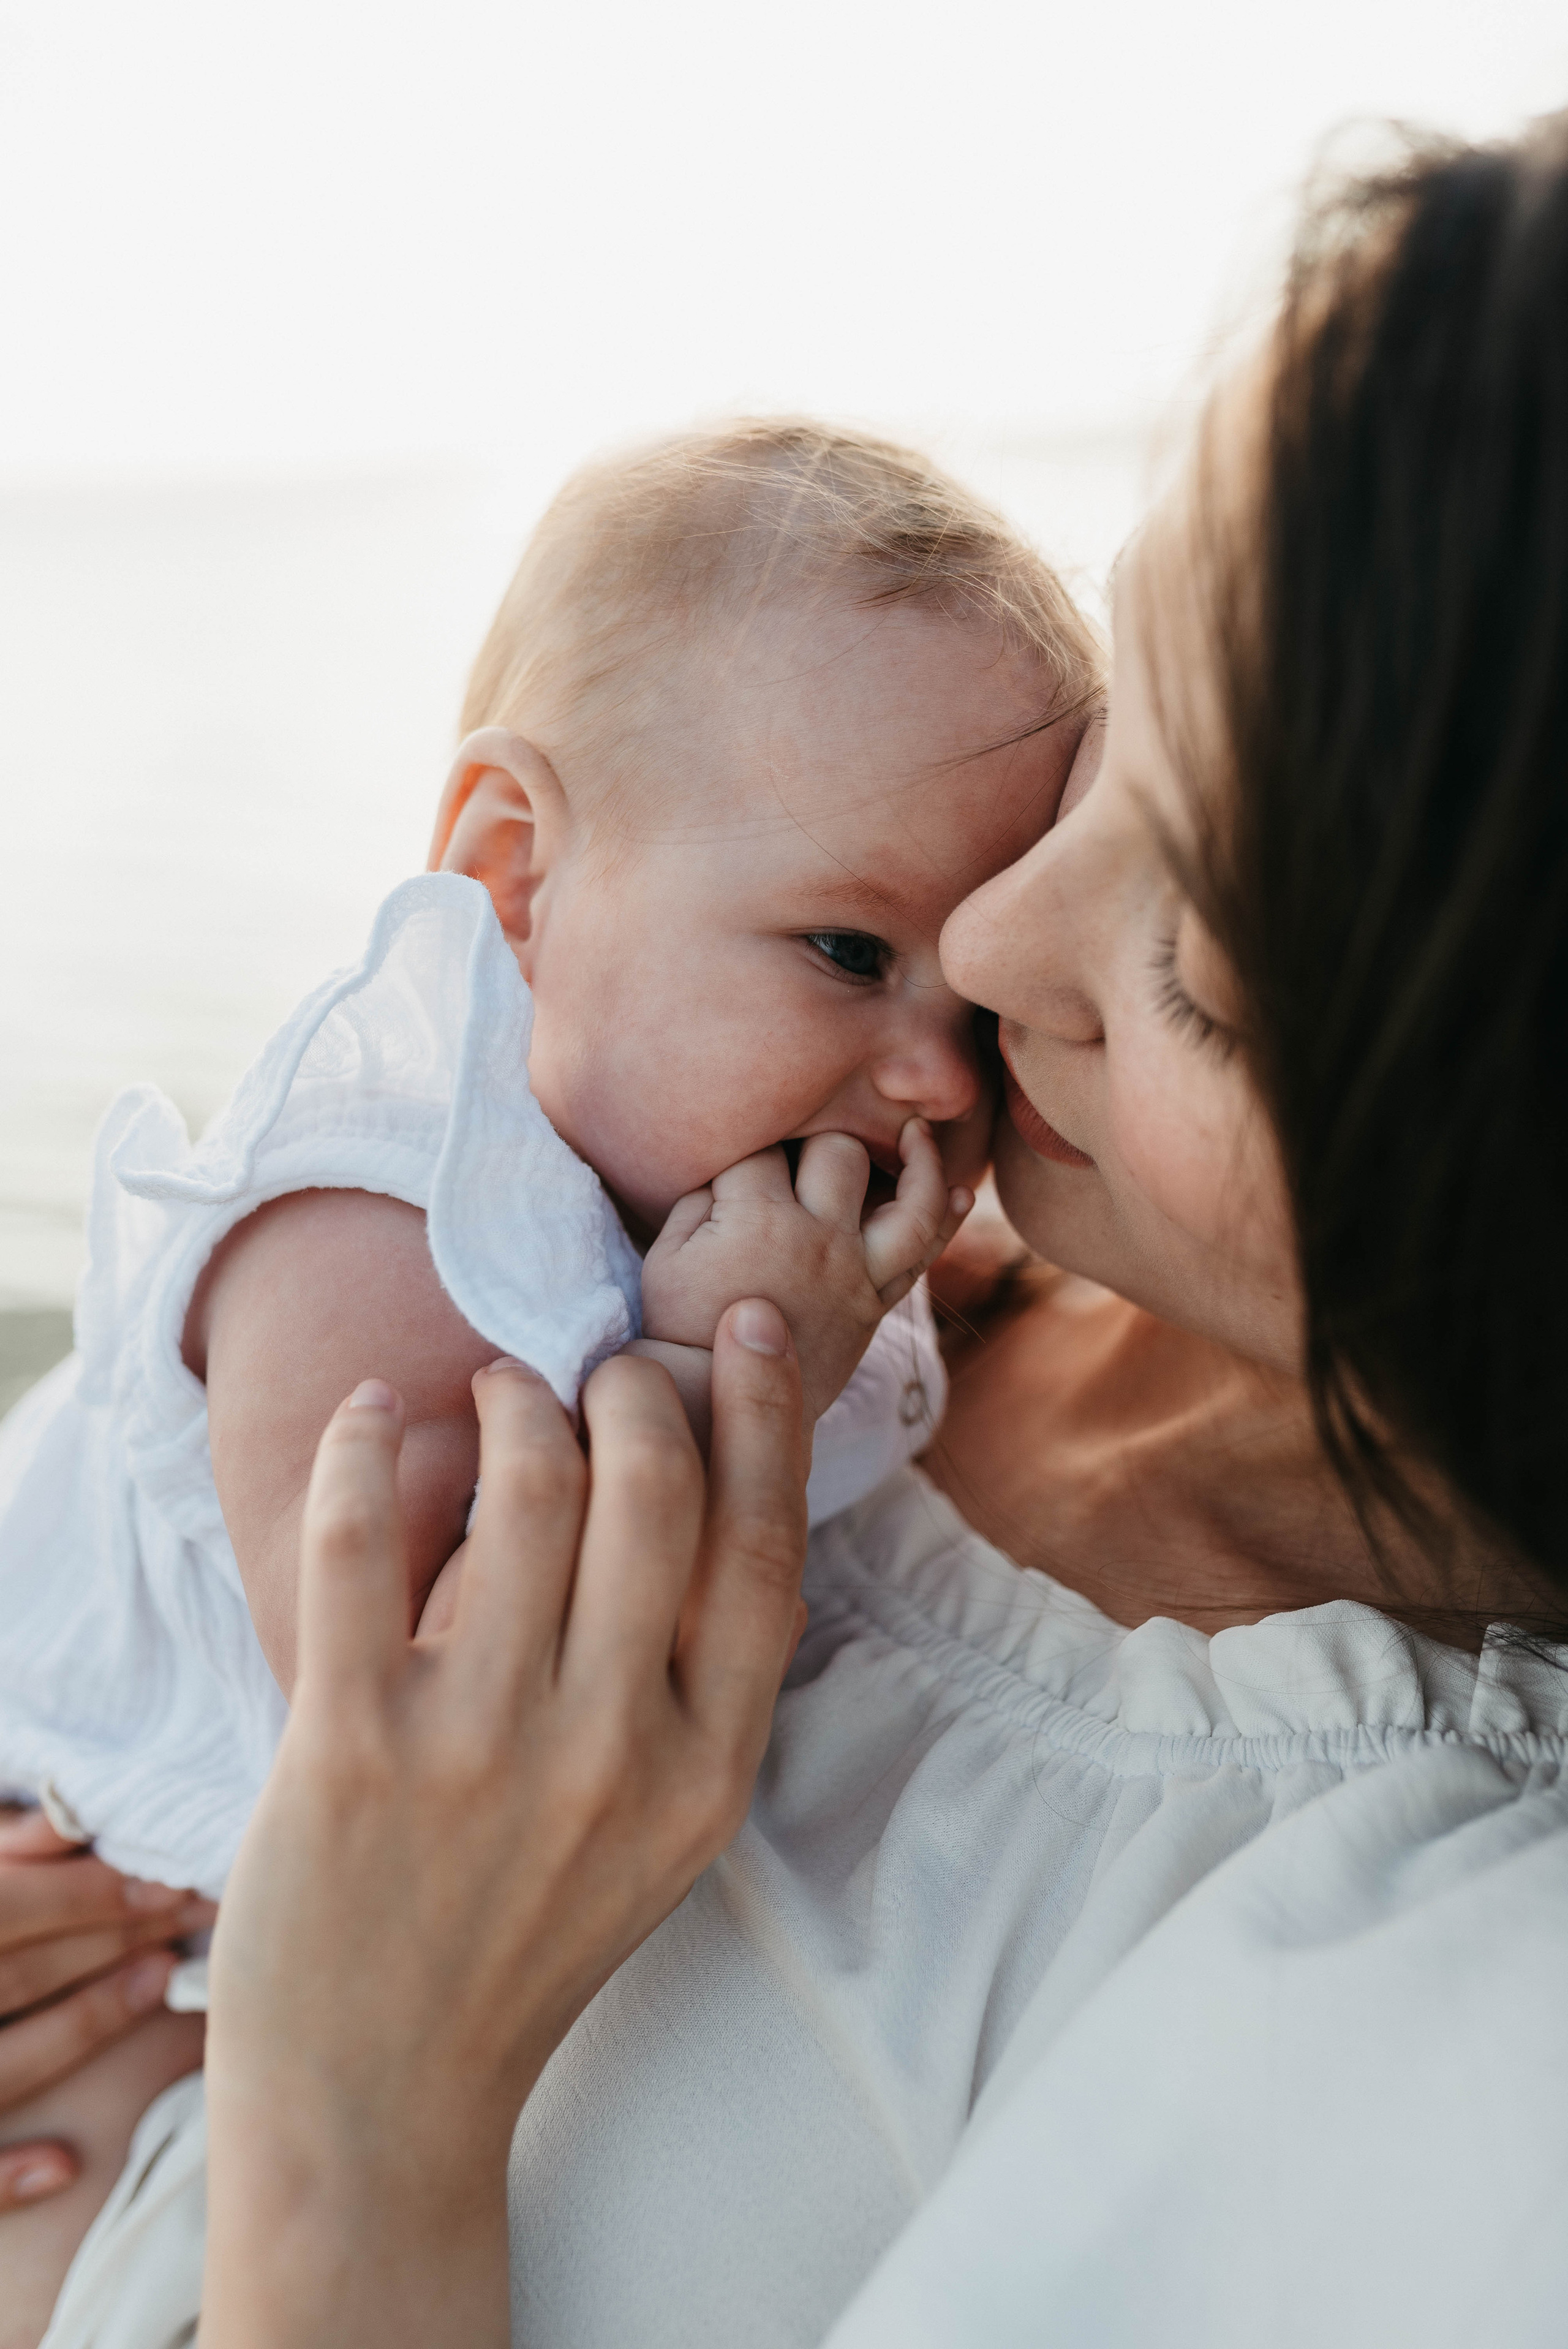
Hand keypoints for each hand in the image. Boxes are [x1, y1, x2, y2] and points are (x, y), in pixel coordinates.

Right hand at [0, 1809, 214, 2209]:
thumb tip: (66, 1822)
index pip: (12, 1908)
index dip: (91, 1893)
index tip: (167, 1877)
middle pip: (16, 1974)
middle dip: (110, 1941)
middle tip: (190, 1914)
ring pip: (0, 2066)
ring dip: (81, 2028)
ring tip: (154, 1981)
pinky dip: (3, 2174)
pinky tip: (64, 2166)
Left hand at [202, 1300, 807, 2348]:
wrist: (382, 2098)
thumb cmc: (525, 1940)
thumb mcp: (664, 1829)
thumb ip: (692, 1685)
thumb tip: (701, 1484)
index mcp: (706, 1769)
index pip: (763, 1545)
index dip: (766, 1414)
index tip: (747, 1328)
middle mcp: (611, 1751)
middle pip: (652, 1488)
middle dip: (628, 1388)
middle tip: (595, 1370)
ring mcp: (481, 1747)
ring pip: (524, 1486)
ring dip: (512, 1399)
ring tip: (497, 1391)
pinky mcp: (351, 1745)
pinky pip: (360, 1543)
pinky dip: (367, 1449)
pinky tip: (374, 1415)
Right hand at [641, 1116, 972, 1422]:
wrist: (717, 1403)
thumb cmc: (682, 1321)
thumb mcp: (667, 1252)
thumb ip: (699, 1197)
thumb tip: (737, 1168)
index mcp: (757, 1218)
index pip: (765, 1148)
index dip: (750, 1145)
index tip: (740, 1163)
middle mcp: (818, 1238)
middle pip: (841, 1151)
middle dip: (821, 1138)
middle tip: (805, 1149)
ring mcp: (854, 1271)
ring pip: (910, 1199)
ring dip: (921, 1160)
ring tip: (917, 1132)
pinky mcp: (874, 1304)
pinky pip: (924, 1257)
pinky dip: (947, 1222)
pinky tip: (962, 1194)